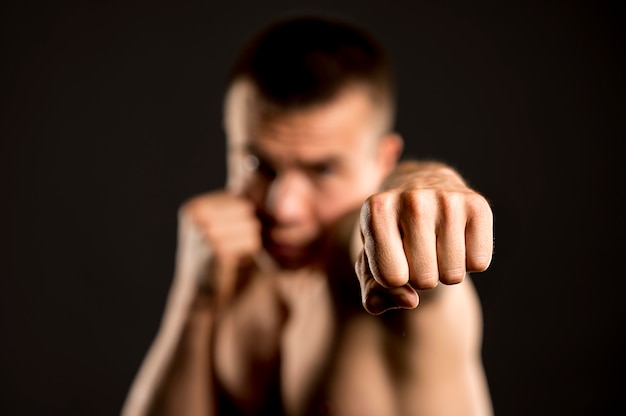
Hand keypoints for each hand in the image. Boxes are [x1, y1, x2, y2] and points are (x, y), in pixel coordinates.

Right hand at [178, 191, 260, 306]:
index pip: (239, 198)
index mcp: (195, 207)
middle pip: (247, 209)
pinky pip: (252, 241)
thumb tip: (254, 167)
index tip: (228, 239)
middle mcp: (196, 215)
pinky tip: (234, 263)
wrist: (204, 299)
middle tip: (231, 249)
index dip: (243, 220)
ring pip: (252, 225)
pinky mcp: (218, 248)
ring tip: (232, 256)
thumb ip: (235, 203)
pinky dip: (250, 254)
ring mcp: (205, 231)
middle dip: (247, 230)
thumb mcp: (222, 227)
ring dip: (249, 243)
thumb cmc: (220, 261)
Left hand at [355, 163, 492, 314]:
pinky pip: (479, 263)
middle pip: (423, 279)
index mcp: (376, 210)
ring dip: (445, 271)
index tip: (393, 255)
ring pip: (452, 275)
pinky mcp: (478, 204)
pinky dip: (469, 262)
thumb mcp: (371, 265)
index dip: (393, 278)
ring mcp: (447, 198)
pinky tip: (456, 239)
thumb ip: (376, 295)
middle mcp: (411, 198)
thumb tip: (410, 301)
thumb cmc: (392, 236)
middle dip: (420, 277)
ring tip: (436, 244)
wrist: (421, 189)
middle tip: (417, 251)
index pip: (390, 278)